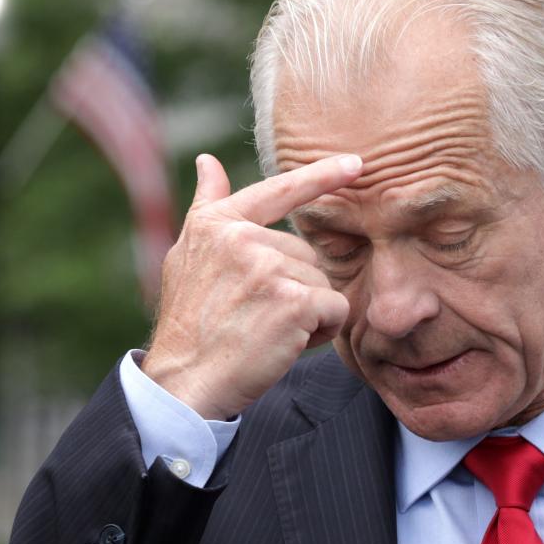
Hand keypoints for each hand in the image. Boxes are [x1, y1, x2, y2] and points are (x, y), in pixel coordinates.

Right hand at [141, 152, 362, 419]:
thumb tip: (207, 160)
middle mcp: (241, 238)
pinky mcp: (294, 299)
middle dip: (297, 290)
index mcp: (216, 225)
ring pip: (323, 284)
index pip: (277, 191)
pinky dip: (323, 332)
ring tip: (267, 332)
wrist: (186, 383)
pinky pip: (336, 309)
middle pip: (307, 256)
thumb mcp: (187, 257)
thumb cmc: (191, 327)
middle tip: (258, 318)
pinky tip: (287, 344)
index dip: (320, 176)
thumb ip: (207, 207)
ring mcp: (268, 266)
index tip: (358, 163)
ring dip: (309, 314)